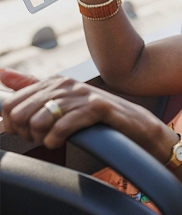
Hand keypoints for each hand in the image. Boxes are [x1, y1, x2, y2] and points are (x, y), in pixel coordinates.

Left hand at [0, 69, 168, 155]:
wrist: (135, 125)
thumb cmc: (98, 116)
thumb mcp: (64, 100)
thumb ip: (32, 87)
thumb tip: (1, 73)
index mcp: (54, 81)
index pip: (9, 103)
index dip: (12, 124)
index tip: (27, 132)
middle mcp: (65, 84)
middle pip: (19, 114)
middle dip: (25, 133)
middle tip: (42, 137)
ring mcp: (81, 94)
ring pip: (38, 121)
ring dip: (41, 138)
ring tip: (53, 140)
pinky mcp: (96, 108)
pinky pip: (61, 127)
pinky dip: (55, 140)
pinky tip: (61, 141)